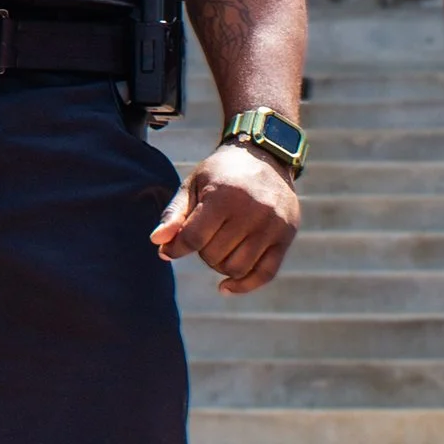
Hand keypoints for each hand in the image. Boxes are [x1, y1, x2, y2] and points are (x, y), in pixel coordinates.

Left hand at [151, 142, 299, 292]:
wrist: (265, 157)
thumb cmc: (221, 174)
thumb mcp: (193, 185)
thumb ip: (174, 214)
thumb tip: (157, 243)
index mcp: (224, 196)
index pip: (193, 238)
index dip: (175, 248)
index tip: (168, 250)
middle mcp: (252, 211)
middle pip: (214, 256)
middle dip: (202, 251)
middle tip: (204, 235)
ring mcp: (272, 225)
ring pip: (236, 268)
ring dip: (220, 265)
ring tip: (218, 248)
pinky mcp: (286, 236)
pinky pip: (265, 274)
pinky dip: (244, 285)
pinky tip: (226, 286)